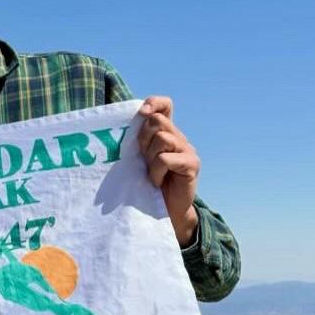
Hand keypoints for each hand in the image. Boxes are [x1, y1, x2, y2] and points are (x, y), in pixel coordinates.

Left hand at [137, 96, 200, 247]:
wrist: (165, 211)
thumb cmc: (147, 184)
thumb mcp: (140, 157)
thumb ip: (138, 140)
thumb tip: (122, 122)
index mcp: (166, 133)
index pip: (165, 105)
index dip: (154, 103)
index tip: (141, 112)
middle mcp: (179, 138)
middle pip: (157, 121)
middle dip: (144, 139)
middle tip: (143, 159)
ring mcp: (188, 151)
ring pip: (162, 138)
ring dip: (150, 158)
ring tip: (152, 173)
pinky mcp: (192, 165)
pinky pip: (165, 159)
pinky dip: (156, 171)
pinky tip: (157, 181)